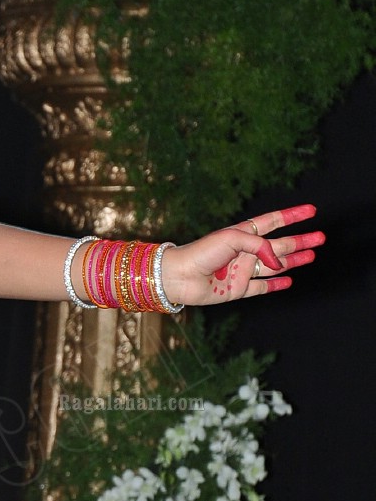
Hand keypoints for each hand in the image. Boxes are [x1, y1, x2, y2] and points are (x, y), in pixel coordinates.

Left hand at [161, 205, 323, 305]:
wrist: (179, 276)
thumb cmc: (201, 252)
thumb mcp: (233, 238)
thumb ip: (260, 246)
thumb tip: (278, 263)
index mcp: (242, 234)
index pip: (273, 222)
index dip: (292, 216)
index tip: (311, 210)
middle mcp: (244, 253)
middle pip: (279, 245)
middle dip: (300, 241)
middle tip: (321, 238)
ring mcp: (242, 271)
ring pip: (274, 266)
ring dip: (293, 260)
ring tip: (312, 256)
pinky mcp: (238, 290)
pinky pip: (261, 287)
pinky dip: (276, 284)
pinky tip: (289, 280)